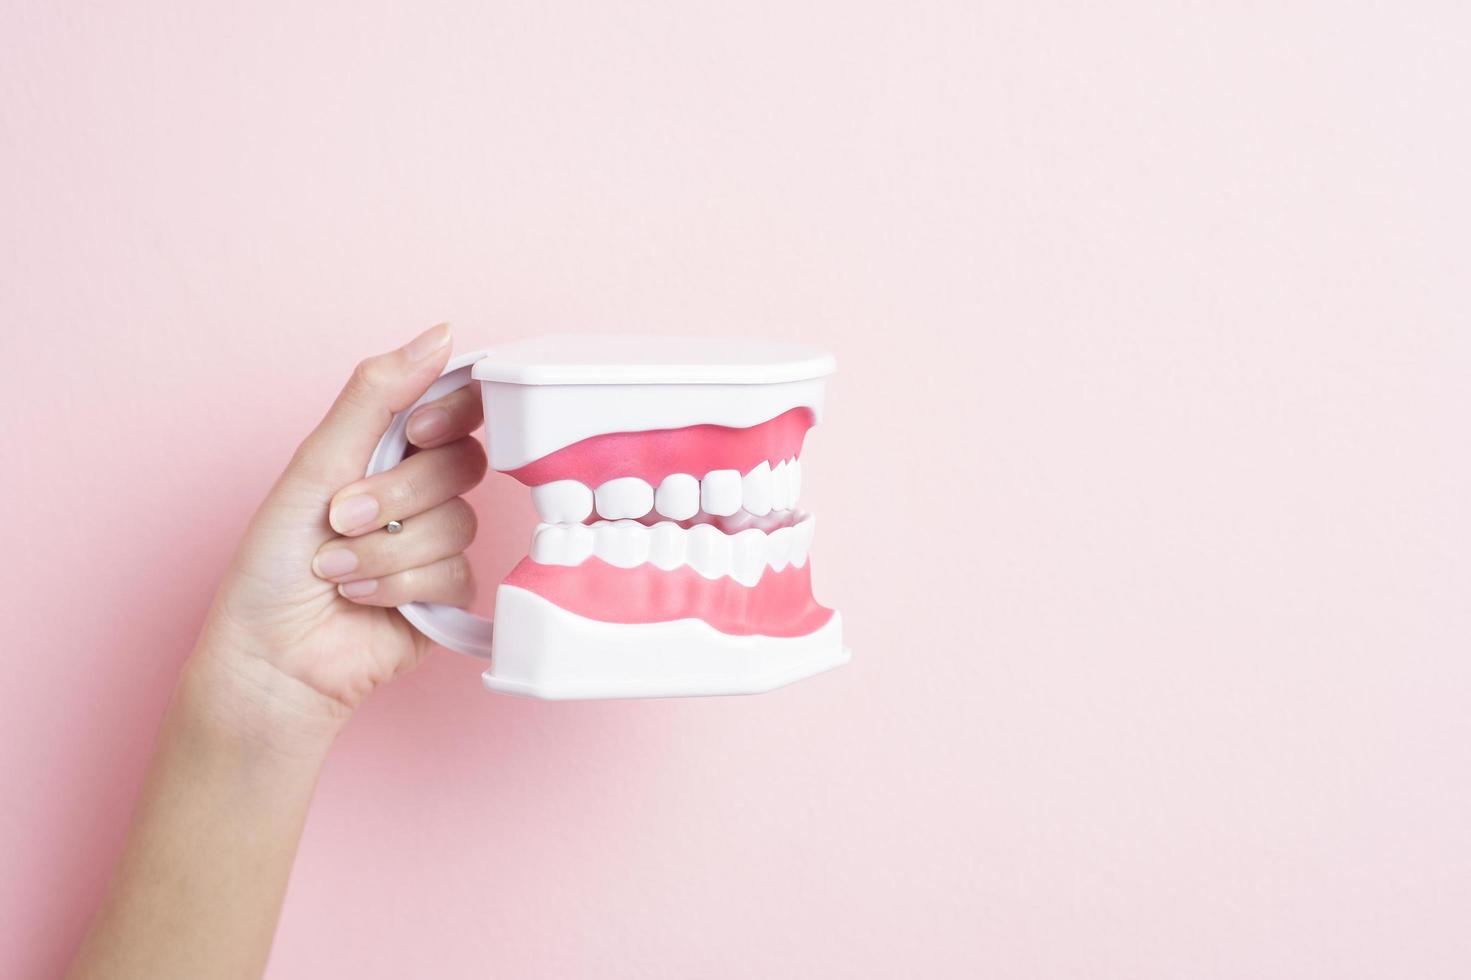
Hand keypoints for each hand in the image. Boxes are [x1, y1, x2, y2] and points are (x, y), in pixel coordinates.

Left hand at [190, 323, 486, 748]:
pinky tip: (364, 598)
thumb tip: (439, 333)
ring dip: (387, 549)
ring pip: (459, 523)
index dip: (449, 414)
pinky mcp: (448, 593)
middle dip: (397, 495)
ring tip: (337, 571)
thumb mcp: (317, 463)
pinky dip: (400, 585)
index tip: (415, 431)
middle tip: (342, 517)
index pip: (457, 407)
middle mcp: (419, 491)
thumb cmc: (274, 563)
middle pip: (462, 464)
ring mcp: (436, 542)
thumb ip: (377, 394)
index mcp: (388, 450)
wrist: (270, 655)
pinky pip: (456, 572)